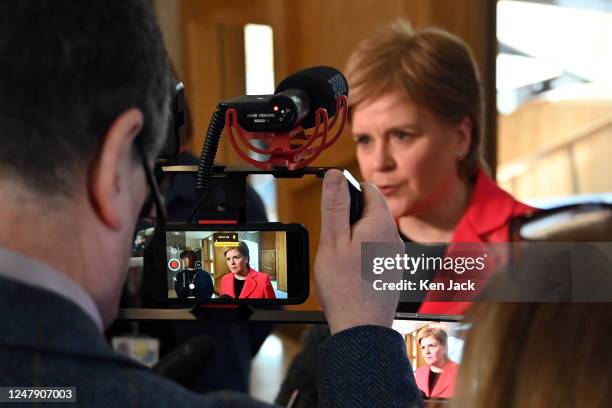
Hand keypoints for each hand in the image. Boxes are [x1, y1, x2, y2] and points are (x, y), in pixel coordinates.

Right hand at [315, 169, 402, 334]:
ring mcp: (394, 255)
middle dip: (349, 216)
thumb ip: (335, 205)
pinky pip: (375, 250)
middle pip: (371, 211)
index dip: (348, 189)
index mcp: (381, 224)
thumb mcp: (333, 240)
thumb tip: (335, 175)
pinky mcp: (392, 270)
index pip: (369, 190)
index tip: (331, 201)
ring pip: (372, 231)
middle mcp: (393, 237)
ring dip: (354, 236)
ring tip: (338, 257)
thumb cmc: (345, 287)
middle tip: (331, 237)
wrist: (362, 328)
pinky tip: (349, 271)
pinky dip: (361, 252)